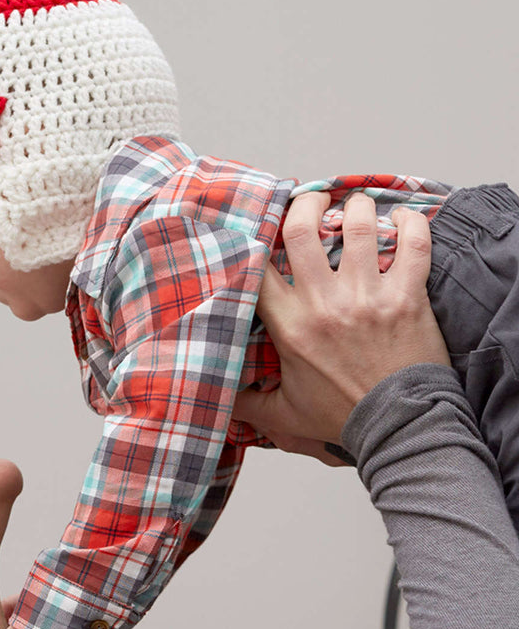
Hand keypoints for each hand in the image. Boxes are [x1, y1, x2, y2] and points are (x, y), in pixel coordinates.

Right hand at [232, 191, 448, 456]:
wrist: (400, 426)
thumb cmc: (343, 417)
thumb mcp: (283, 414)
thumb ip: (246, 404)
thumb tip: (214, 401)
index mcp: (291, 327)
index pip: (258, 268)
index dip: (254, 240)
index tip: (258, 228)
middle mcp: (326, 304)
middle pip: (304, 230)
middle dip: (306, 205)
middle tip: (313, 202)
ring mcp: (369, 296)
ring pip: (361, 225)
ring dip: (358, 208)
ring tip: (357, 208)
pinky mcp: (408, 296)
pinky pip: (413, 243)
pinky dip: (411, 224)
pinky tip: (403, 220)